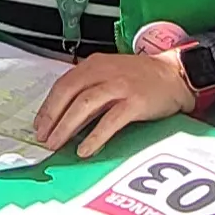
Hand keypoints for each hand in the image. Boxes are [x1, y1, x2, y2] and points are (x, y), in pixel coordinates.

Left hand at [33, 51, 192, 156]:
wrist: (175, 75)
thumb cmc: (142, 78)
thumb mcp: (111, 74)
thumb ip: (90, 88)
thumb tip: (64, 116)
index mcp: (95, 65)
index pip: (63, 84)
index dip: (48, 106)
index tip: (39, 125)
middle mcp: (104, 71)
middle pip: (69, 94)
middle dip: (52, 118)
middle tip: (43, 138)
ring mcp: (120, 86)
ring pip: (84, 105)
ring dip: (66, 127)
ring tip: (57, 144)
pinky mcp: (135, 102)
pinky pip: (110, 121)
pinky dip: (94, 136)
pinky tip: (85, 149)